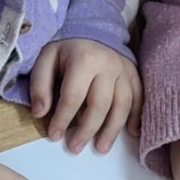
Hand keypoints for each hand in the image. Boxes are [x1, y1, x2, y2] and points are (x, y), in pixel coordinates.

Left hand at [31, 39, 141, 154]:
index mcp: (84, 59)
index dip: (62, 119)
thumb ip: (40, 85)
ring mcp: (124, 70)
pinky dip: (136, 117)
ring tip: (101, 148)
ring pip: (122, 105)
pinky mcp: (134, 75)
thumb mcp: (46, 60)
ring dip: (112, 130)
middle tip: (75, 148)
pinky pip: (139, 98)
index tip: (54, 136)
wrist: (93, 31)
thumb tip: (40, 113)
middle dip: (87, 130)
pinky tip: (132, 134)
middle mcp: (108, 65)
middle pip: (100, 105)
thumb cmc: (67, 50)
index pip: (73, 96)